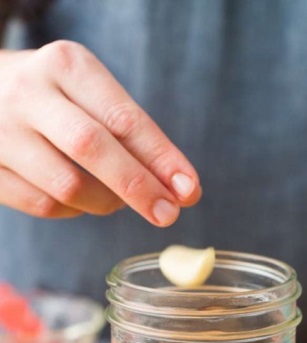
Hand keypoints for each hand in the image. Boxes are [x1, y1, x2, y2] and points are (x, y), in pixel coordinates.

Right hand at [0, 41, 200, 222]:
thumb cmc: (53, 98)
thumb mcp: (88, 92)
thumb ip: (130, 133)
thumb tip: (179, 188)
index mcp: (65, 66)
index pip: (123, 118)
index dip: (161, 159)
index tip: (189, 190)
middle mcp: (29, 94)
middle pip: (92, 148)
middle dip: (138, 187)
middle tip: (168, 214)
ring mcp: (1, 133)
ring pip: (67, 187)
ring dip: (105, 203)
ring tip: (119, 200)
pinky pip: (45, 206)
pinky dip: (74, 211)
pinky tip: (81, 200)